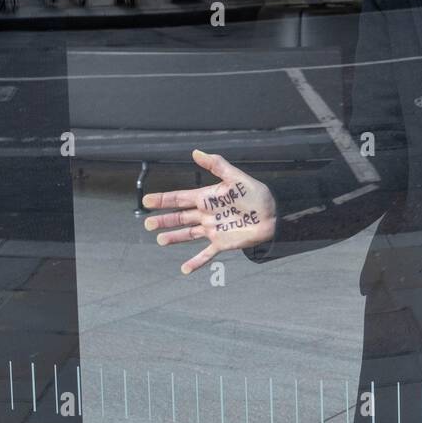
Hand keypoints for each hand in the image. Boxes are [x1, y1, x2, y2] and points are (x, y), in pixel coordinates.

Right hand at [140, 149, 276, 273]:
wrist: (274, 216)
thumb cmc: (257, 195)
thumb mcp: (236, 178)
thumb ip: (216, 165)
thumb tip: (195, 152)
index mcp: (207, 198)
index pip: (180, 198)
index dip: (163, 200)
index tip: (147, 201)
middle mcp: (207, 214)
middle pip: (180, 217)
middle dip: (163, 220)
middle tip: (147, 224)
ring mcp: (213, 229)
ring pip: (188, 234)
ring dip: (174, 237)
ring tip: (160, 240)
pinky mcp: (222, 243)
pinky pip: (206, 254)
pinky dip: (195, 262)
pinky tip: (184, 270)